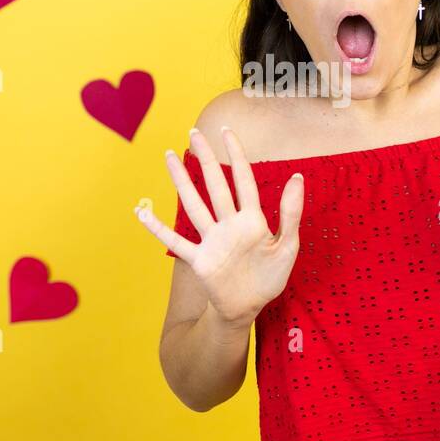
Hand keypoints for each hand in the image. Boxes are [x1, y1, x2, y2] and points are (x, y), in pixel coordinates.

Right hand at [137, 125, 304, 326]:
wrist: (249, 307)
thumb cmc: (269, 277)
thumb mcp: (288, 246)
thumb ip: (291, 213)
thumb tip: (298, 177)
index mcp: (252, 220)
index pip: (244, 181)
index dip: (237, 156)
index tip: (227, 132)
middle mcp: (229, 225)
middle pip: (215, 186)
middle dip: (206, 159)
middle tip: (193, 133)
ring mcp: (212, 241)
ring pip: (194, 206)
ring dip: (182, 182)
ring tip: (169, 158)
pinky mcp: (199, 260)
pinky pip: (175, 242)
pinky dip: (158, 228)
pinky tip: (142, 212)